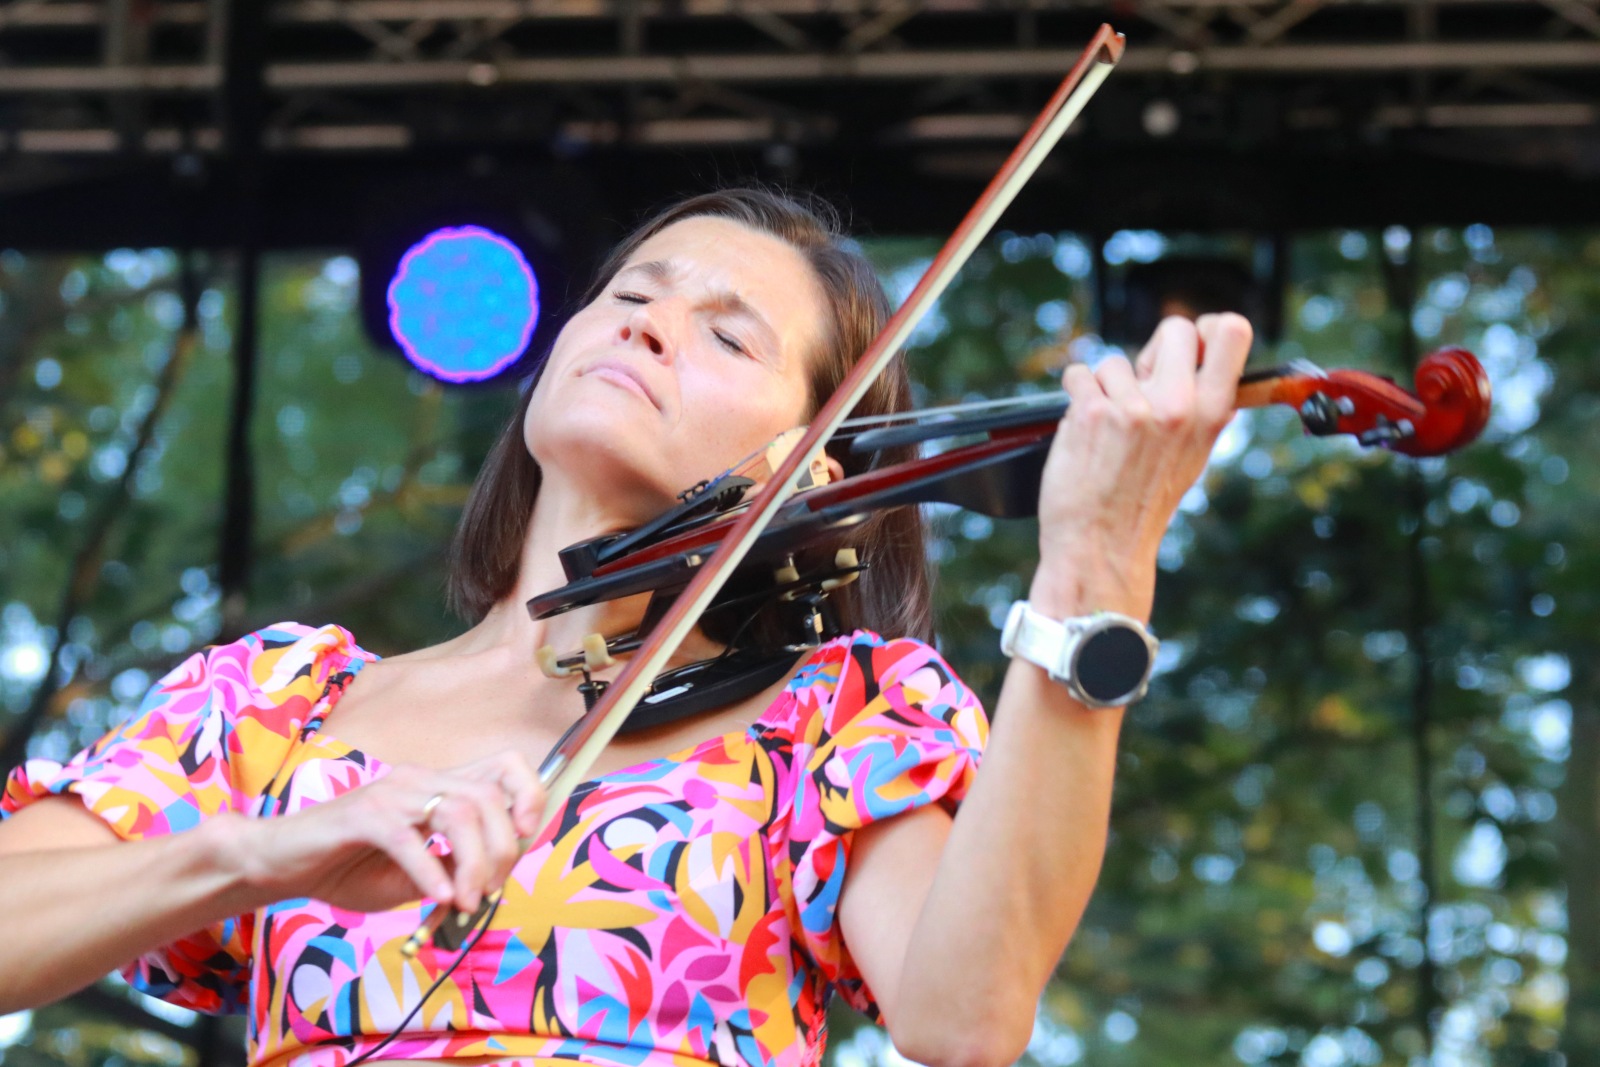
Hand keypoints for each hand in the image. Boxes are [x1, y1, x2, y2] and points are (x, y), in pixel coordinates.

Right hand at [224, 751, 544, 913]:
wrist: (281, 864)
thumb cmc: (347, 868)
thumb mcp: (415, 875)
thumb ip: (452, 870)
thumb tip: (490, 882)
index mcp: (438, 785)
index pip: (505, 765)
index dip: (529, 795)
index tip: (525, 837)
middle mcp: (420, 780)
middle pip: (489, 798)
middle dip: (502, 850)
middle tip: (488, 893)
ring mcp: (391, 793)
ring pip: (459, 813)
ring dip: (472, 864)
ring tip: (466, 902)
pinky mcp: (363, 815)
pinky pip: (410, 838)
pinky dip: (431, 871)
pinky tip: (438, 898)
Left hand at [1031, 313, 1252, 619]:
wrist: (1100, 544)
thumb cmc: (1143, 503)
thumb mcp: (1193, 457)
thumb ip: (1201, 410)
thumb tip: (1207, 367)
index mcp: (1212, 413)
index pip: (1232, 330)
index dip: (1207, 329)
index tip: (1191, 346)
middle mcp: (1178, 405)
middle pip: (1176, 328)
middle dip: (1152, 351)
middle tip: (1140, 383)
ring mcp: (1134, 407)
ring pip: (1115, 361)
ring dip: (1105, 387)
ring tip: (1107, 429)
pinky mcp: (1092, 411)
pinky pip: (1079, 375)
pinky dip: (1075, 396)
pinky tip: (1084, 428)